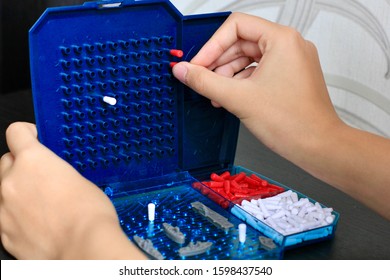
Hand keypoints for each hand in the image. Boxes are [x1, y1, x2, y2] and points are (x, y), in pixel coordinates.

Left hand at [0, 122, 145, 258]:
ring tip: (42, 203)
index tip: (33, 137)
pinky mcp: (4, 232)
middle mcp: (12, 182)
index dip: (27, 133)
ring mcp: (4, 209)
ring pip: (3, 190)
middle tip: (41, 175)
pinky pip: (5, 216)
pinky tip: (39, 222)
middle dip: (21, 165)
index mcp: (34, 161)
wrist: (84, 248)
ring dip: (18, 191)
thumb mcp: (80, 179)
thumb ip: (58, 171)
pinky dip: (17, 215)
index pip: (17, 132)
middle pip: (6, 161)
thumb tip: (55, 174)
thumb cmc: (88, 215)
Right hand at [173, 12, 342, 162]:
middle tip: (201, 78)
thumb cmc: (294, 123)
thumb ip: (205, 82)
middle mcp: (290, 46)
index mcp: (282, 40)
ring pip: (249, 58)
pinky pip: (259, 71)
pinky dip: (241, 82)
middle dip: (218, 62)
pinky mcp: (290, 77)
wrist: (318, 147)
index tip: (198, 64)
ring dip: (228, 74)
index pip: (236, 26)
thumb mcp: (238, 98)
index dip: (212, 45)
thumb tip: (184, 70)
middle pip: (242, 42)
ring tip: (215, 92)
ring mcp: (291, 61)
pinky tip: (229, 97)